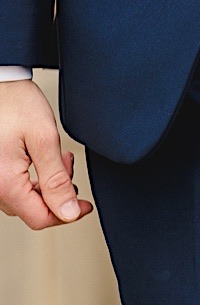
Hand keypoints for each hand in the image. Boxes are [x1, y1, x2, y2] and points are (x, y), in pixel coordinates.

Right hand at [0, 79, 91, 229]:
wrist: (0, 86)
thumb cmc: (16, 105)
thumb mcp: (45, 139)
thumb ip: (56, 179)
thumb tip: (69, 212)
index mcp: (6, 184)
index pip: (40, 218)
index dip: (68, 214)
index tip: (87, 205)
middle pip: (33, 212)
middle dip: (59, 196)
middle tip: (70, 166)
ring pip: (25, 201)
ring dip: (47, 188)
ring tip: (60, 158)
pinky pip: (16, 190)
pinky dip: (34, 182)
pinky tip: (44, 160)